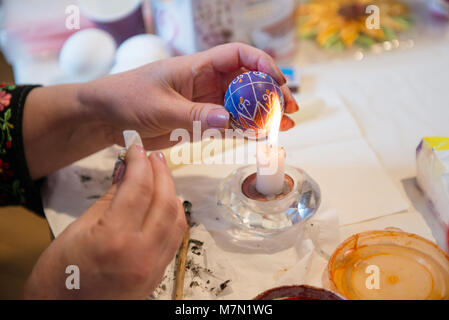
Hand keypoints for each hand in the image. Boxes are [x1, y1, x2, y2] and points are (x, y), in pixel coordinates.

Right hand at [23, 146, 185, 298]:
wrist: (63, 312)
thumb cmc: (59, 274)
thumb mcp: (78, 228)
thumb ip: (110, 197)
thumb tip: (127, 170)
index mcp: (115, 239)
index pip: (139, 188)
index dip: (139, 163)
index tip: (137, 148)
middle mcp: (141, 253)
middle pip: (164, 200)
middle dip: (160, 173)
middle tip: (151, 157)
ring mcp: (154, 266)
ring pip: (176, 218)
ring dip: (171, 192)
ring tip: (159, 176)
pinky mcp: (158, 274)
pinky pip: (175, 237)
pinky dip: (173, 215)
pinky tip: (164, 202)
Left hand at [80, 43, 298, 149]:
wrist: (107, 118)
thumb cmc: (127, 99)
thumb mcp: (159, 106)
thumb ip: (194, 115)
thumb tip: (229, 120)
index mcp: (197, 67)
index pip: (238, 56)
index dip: (261, 64)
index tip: (277, 80)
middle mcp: (206, 83)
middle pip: (247, 83)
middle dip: (270, 93)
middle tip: (289, 108)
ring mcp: (205, 104)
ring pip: (242, 107)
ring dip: (264, 115)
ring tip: (286, 125)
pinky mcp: (200, 124)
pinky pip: (229, 126)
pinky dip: (246, 131)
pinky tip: (263, 137)